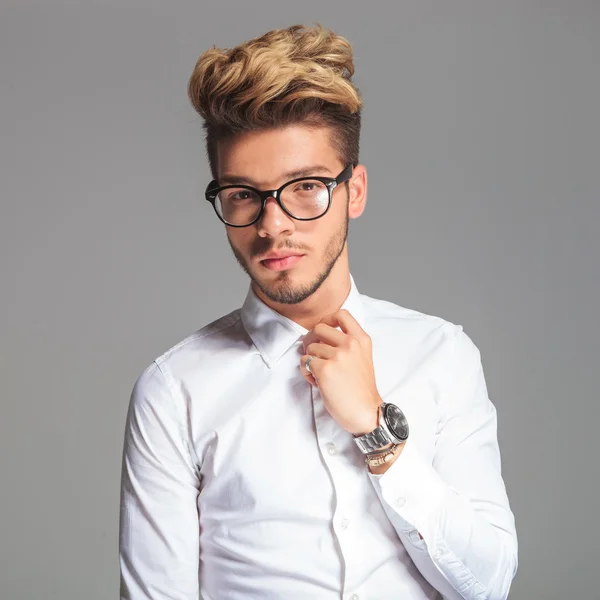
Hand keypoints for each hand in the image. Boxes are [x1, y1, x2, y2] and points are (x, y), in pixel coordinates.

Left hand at [301, 309, 380, 435]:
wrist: (366, 412)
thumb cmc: (360, 389)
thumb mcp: (362, 358)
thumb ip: (347, 343)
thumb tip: (319, 336)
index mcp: (361, 340)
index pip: (341, 314)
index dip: (327, 320)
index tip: (324, 334)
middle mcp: (350, 344)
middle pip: (318, 328)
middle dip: (311, 341)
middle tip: (314, 355)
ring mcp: (338, 356)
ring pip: (309, 348)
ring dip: (309, 361)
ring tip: (320, 376)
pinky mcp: (325, 370)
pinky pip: (304, 362)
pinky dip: (306, 373)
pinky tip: (317, 383)